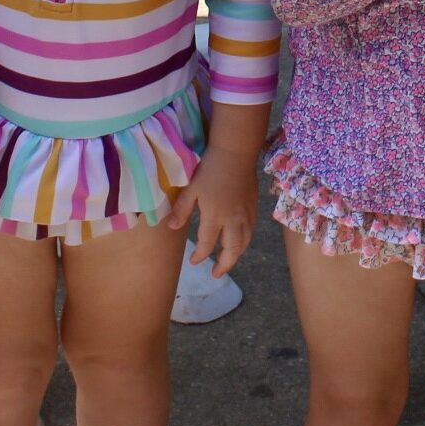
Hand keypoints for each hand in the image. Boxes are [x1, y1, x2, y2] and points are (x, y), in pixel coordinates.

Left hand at [168, 143, 259, 275]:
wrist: (236, 152)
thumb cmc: (210, 168)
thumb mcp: (191, 188)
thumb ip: (182, 209)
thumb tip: (170, 227)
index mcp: (215, 216)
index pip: (207, 244)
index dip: (200, 255)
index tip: (193, 261)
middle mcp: (233, 220)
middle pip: (232, 250)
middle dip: (224, 265)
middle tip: (215, 273)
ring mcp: (246, 214)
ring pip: (244, 243)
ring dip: (236, 255)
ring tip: (227, 261)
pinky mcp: (254, 207)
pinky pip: (251, 230)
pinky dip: (245, 241)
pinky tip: (240, 240)